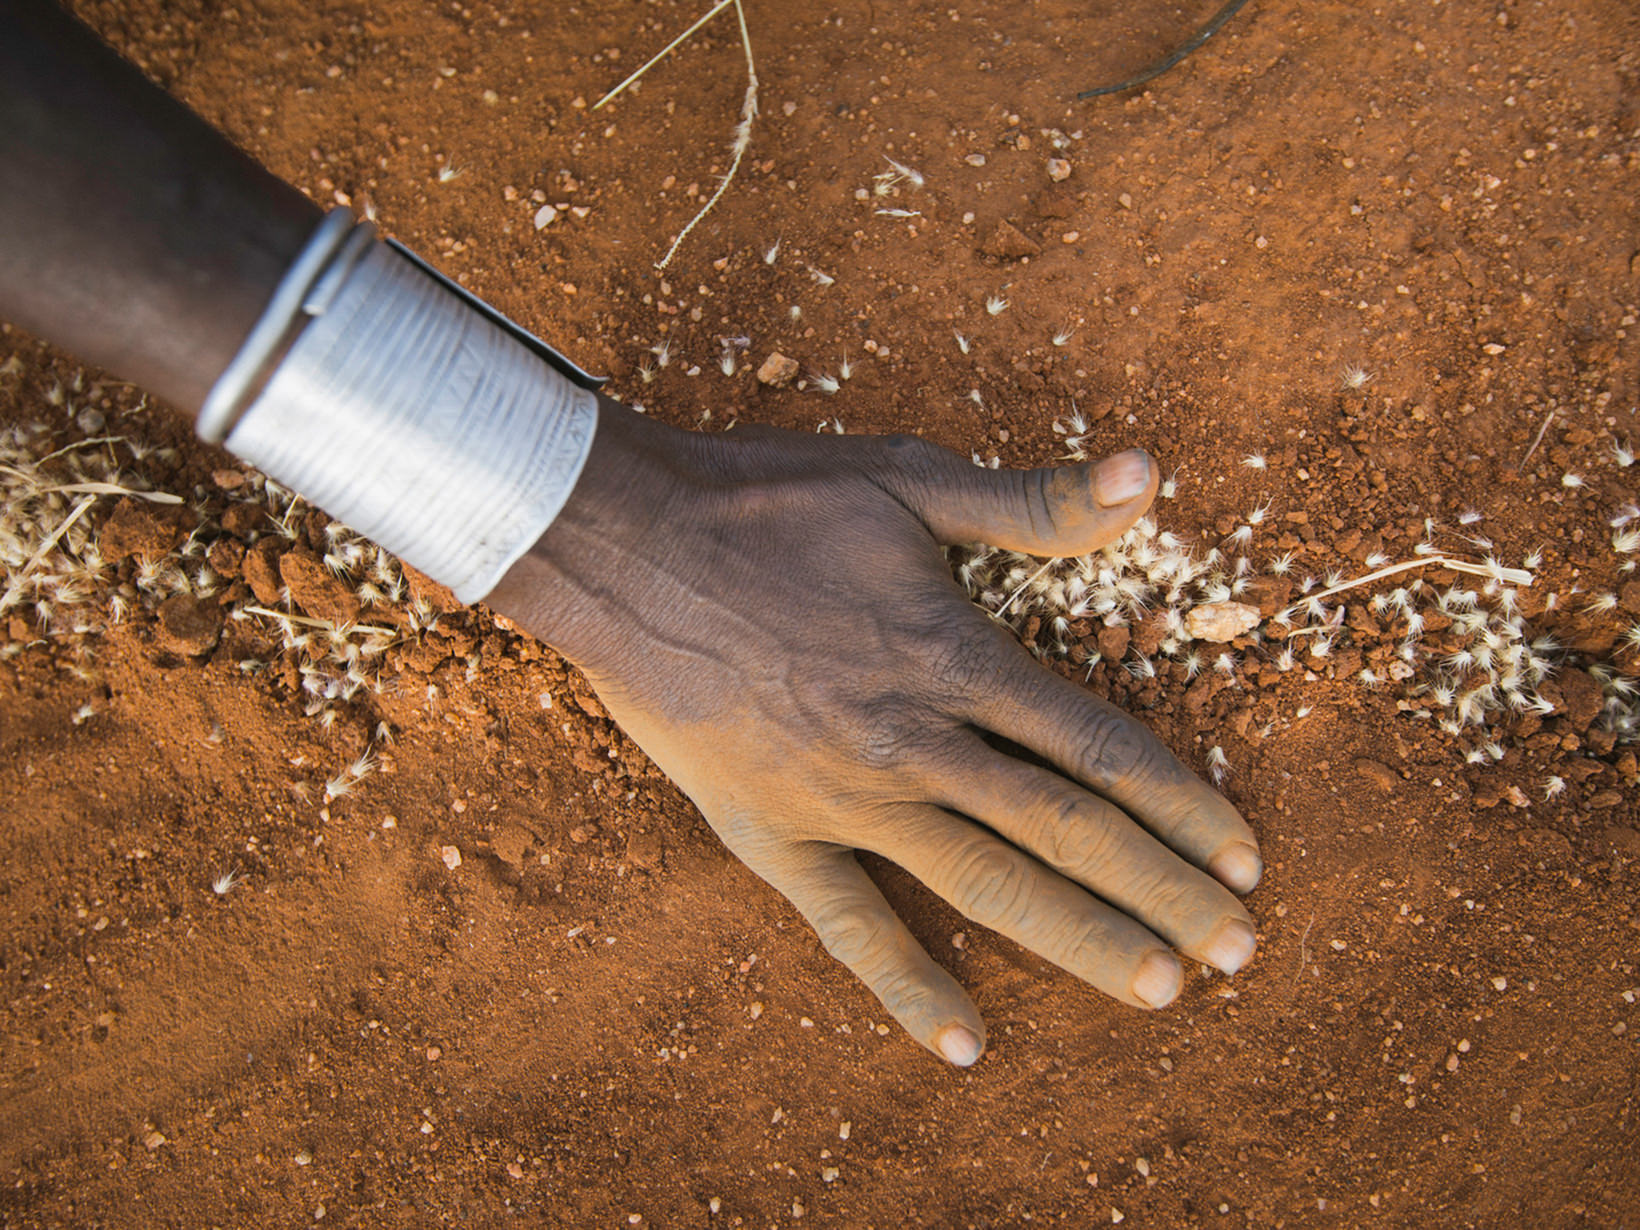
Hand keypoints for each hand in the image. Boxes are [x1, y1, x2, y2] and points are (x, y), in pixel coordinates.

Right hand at [489, 399, 1261, 1065]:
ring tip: (1161, 991)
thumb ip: (1032, 501)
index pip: (1095, 744)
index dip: (1179, 802)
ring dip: (1078, 939)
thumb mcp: (908, 476)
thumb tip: (1152, 474)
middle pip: (1063, 829)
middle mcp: (912, 741)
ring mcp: (842, 797)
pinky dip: (906, 982)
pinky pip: (846, 921)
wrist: (621, 543)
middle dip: (1161, 892)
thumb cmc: (766, 501)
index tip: (1245, 854)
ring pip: (982, 882)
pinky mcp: (770, 830)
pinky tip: (965, 1042)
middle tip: (1240, 951)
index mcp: (951, 654)